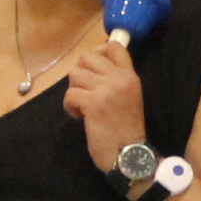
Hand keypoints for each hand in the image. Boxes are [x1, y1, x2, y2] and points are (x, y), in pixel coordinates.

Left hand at [63, 37, 148, 178]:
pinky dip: (70, 107)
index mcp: (130, 76)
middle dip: (80, 74)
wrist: (129, 153)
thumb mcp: (129, 97)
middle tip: (86, 91)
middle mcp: (120, 78)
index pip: (114, 47)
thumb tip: (91, 66)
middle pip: (87, 57)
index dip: (98, 52)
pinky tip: (81, 117)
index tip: (94, 70)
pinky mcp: (93, 103)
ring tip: (84, 106)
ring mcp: (107, 90)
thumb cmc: (126, 128)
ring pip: (75, 75)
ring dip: (74, 91)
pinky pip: (70, 94)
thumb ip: (116, 80)